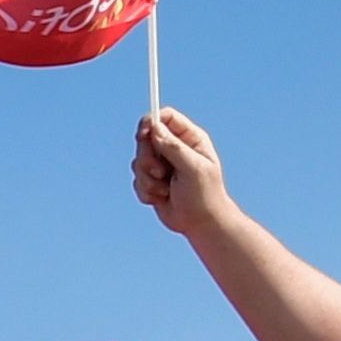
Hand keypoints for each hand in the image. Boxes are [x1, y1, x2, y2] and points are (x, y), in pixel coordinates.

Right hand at [133, 108, 237, 238]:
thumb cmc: (203, 195)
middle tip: (160, 173)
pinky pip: (136, 180)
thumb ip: (173, 147)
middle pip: (146, 138)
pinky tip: (161, 199)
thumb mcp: (192, 168)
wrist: (201, 224)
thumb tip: (154, 127)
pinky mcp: (152, 181)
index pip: (166, 117)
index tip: (143, 135)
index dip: (151, 122)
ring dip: (147, 179)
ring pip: (138, 161)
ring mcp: (162, 165)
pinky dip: (146, 192)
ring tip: (165, 190)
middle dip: (147, 158)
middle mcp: (174, 148)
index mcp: (190, 138)